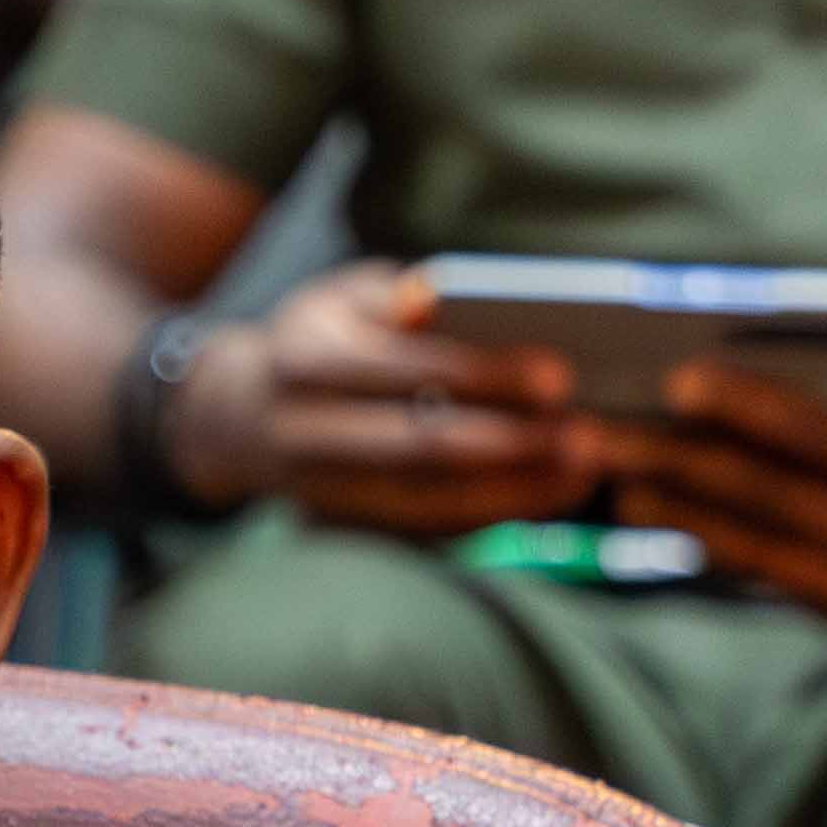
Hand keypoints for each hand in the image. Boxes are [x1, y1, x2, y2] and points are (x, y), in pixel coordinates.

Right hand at [172, 261, 592, 534]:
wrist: (237, 420)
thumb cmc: (320, 343)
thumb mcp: (340, 298)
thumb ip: (391, 294)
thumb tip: (433, 296)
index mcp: (305, 358)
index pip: (401, 370)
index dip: (480, 376)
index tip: (559, 377)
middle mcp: (303, 432)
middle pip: (416, 449)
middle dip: (509, 448)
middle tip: (589, 438)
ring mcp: (319, 492)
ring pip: (424, 504)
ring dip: (511, 495)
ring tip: (583, 471)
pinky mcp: (343, 528)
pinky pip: (424, 533)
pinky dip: (490, 518)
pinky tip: (548, 496)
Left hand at [603, 306, 826, 638]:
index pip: (823, 438)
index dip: (749, 408)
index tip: (680, 379)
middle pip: (770, 496)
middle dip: (681, 462)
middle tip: (604, 433)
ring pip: (758, 548)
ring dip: (678, 514)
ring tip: (612, 481)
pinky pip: (773, 582)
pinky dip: (713, 550)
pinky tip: (662, 521)